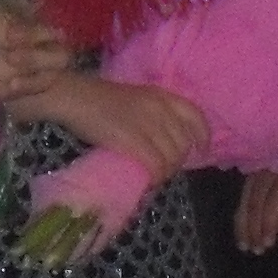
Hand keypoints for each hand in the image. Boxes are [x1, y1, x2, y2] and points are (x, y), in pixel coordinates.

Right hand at [20, 74, 205, 175]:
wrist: (76, 98)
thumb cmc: (99, 99)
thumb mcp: (135, 98)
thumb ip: (153, 114)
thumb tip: (164, 140)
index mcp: (161, 96)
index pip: (194, 115)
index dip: (202, 136)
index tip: (200, 149)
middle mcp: (160, 109)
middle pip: (182, 143)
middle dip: (178, 161)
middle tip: (164, 169)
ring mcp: (148, 125)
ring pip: (171, 158)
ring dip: (166, 172)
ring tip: (155, 176)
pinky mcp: (135, 141)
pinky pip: (156, 166)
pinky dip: (156, 177)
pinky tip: (149, 181)